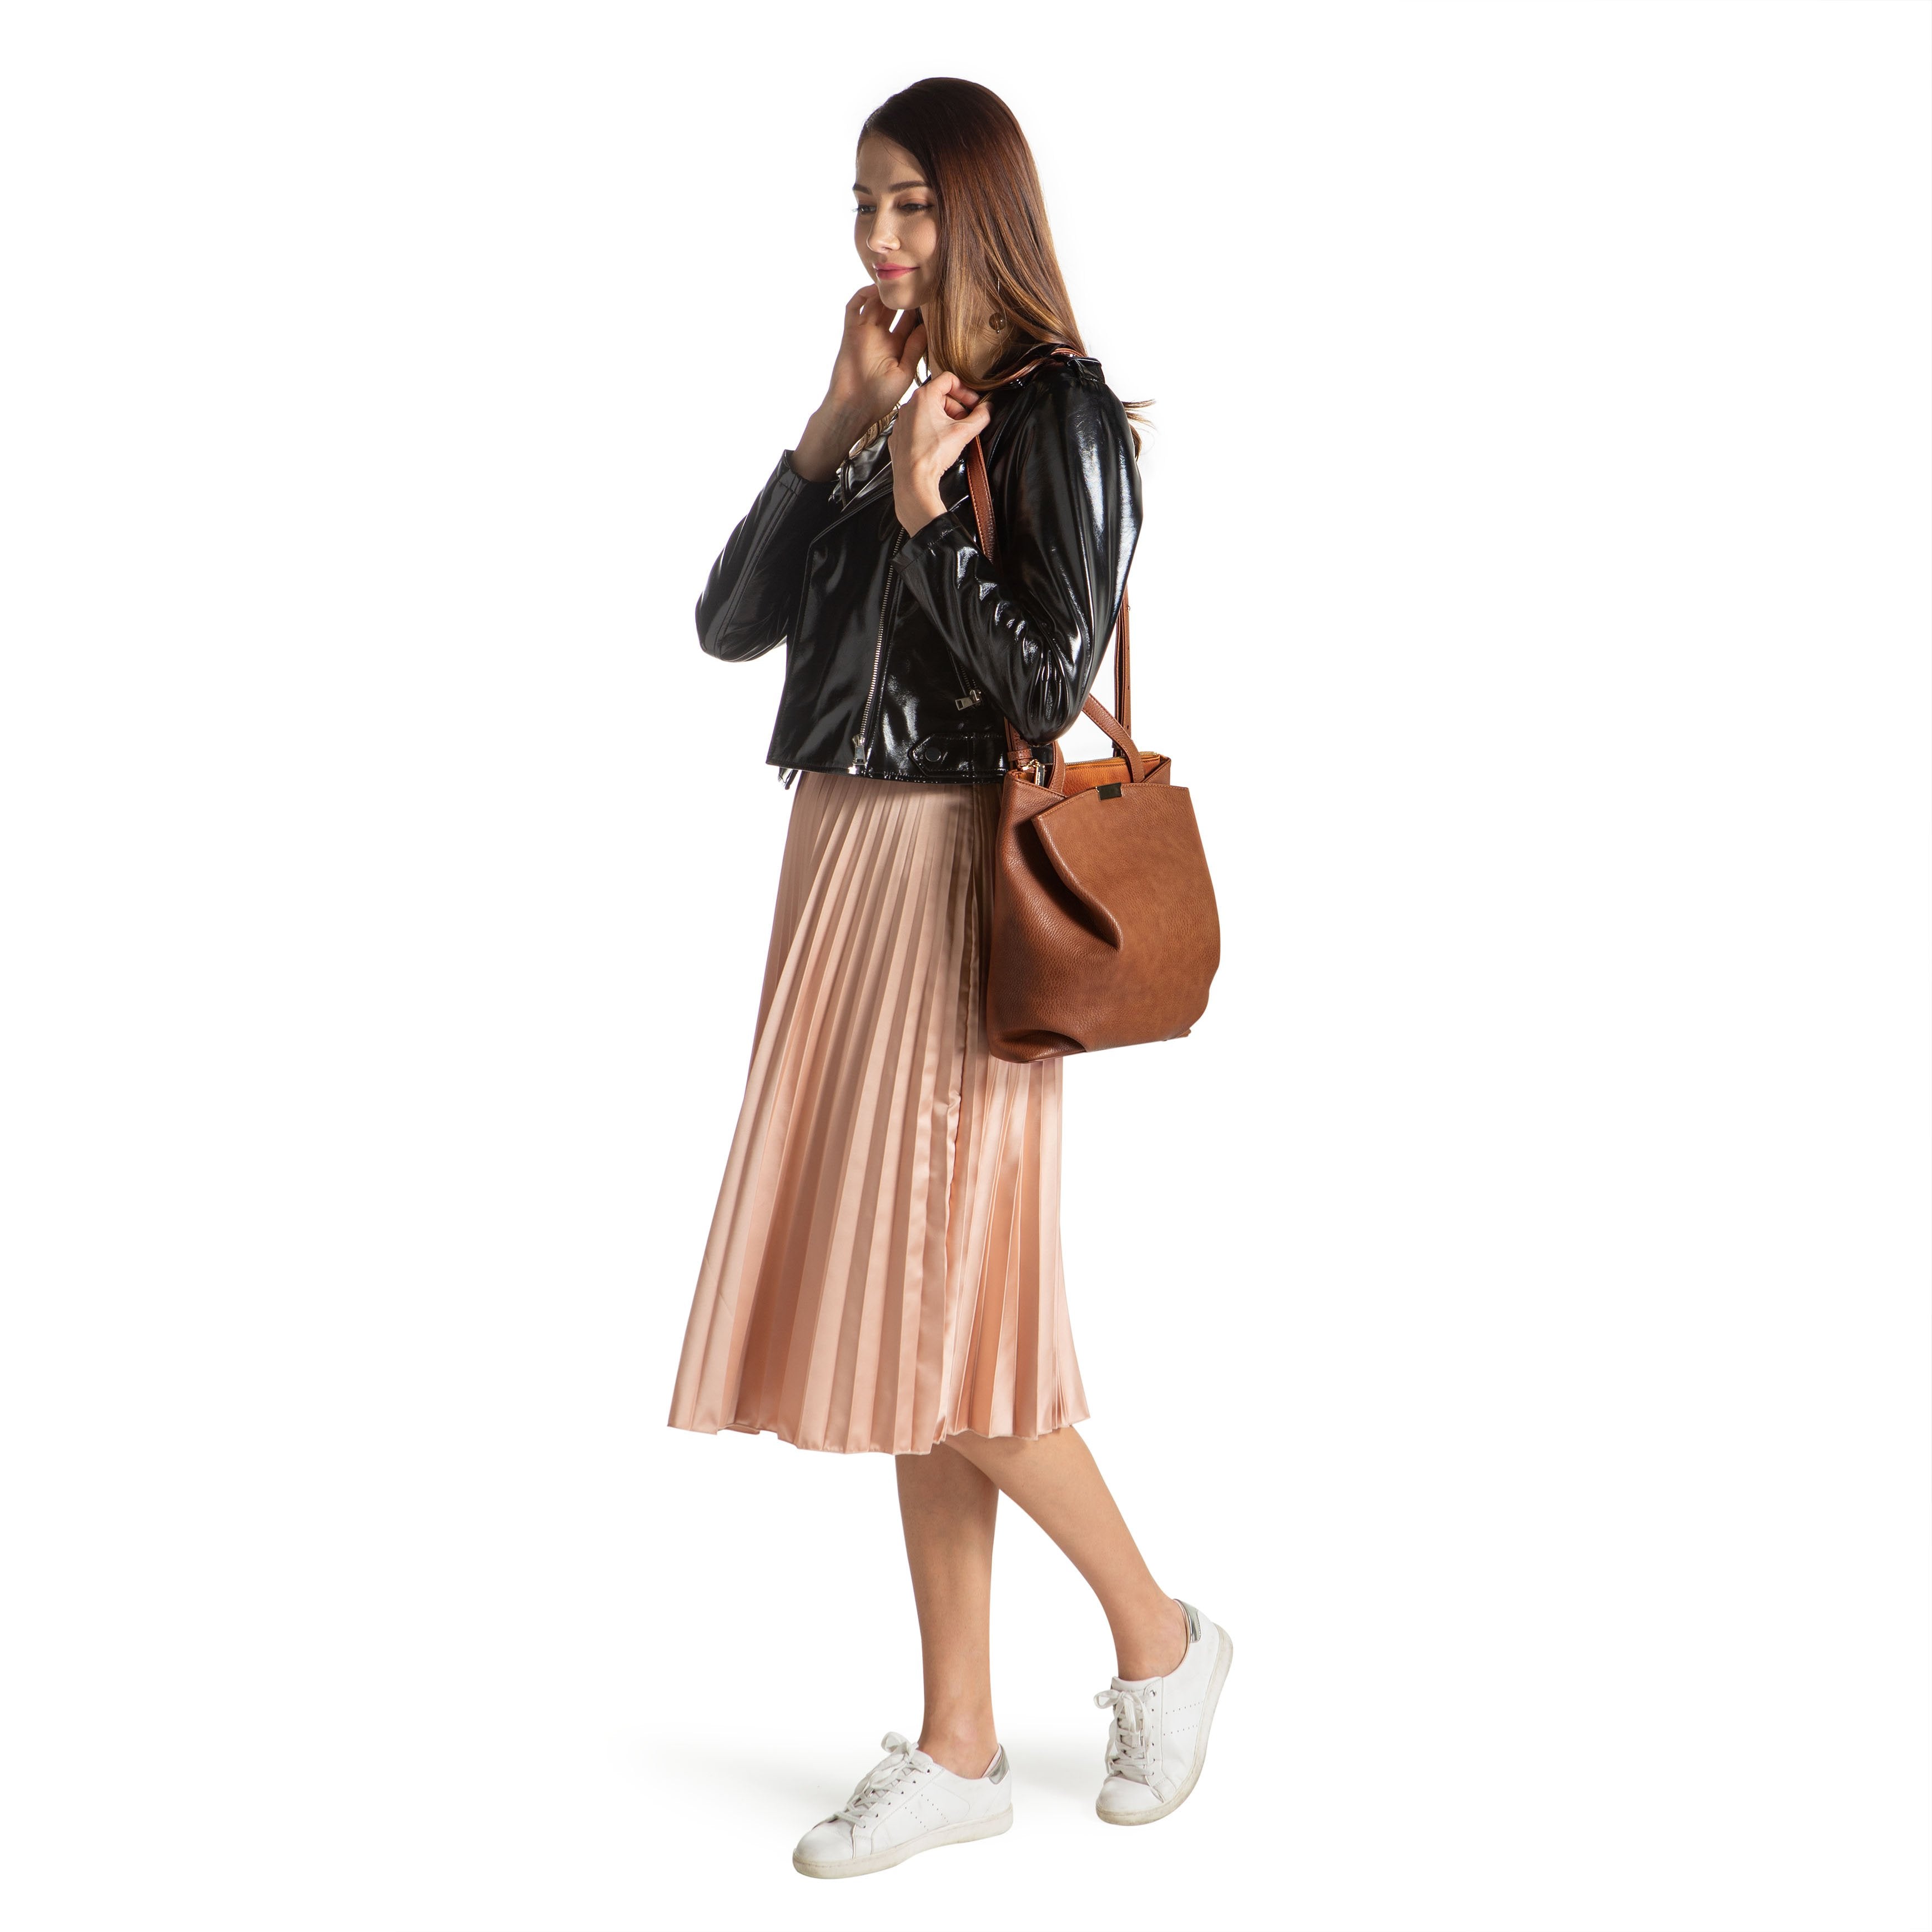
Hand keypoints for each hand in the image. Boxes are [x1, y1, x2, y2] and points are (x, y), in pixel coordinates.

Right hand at [792, 288, 927, 479]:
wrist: (853, 407)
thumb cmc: (880, 397)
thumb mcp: (905, 372)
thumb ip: (915, 348)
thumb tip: (929, 326)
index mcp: (897, 346)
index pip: (912, 320)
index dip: (921, 308)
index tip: (933, 293)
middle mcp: (882, 336)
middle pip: (894, 307)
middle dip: (904, 295)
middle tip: (917, 279)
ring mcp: (865, 332)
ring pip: (875, 303)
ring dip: (885, 291)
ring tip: (898, 280)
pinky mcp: (850, 331)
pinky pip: (854, 307)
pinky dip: (862, 295)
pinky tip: (876, 290)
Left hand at [890, 371, 991, 535]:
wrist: (913, 480)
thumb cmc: (934, 454)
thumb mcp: (964, 432)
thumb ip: (980, 416)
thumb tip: (988, 408)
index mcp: (924, 397)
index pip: (948, 379)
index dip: (965, 390)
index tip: (974, 403)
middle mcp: (909, 405)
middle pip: (939, 395)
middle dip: (956, 406)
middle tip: (966, 421)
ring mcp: (901, 421)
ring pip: (927, 411)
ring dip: (944, 418)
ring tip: (953, 433)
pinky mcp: (899, 436)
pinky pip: (917, 426)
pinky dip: (930, 430)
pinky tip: (938, 443)